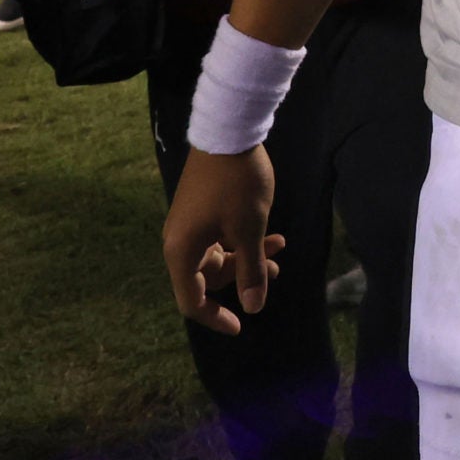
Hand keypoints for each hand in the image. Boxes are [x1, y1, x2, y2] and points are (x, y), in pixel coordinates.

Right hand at [161, 145, 284, 334]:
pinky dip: (243, 239)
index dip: (216, 318)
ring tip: (280, 249)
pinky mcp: (200, 210)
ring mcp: (189, 225)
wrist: (228, 132)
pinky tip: (273, 234)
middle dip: (242, 278)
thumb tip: (254, 308)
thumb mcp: (250, 230)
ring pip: (218, 255)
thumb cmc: (238, 185)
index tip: (242, 326)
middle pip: (207, 278)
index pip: (192, 301)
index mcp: (181, 252)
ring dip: (248, 257)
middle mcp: (179, 242)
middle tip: (276, 272)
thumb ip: (251, 272)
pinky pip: (220, 237)